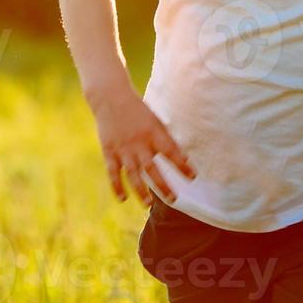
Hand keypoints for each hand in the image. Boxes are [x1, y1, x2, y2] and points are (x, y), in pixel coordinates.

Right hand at [90, 86, 194, 203]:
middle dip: (164, 185)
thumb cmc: (138, 110)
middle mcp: (139, 143)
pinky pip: (113, 172)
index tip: (193, 177)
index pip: (171, 152)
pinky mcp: (109, 151)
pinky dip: (117, 186)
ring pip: (133, 173)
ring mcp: (123, 149)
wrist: (111, 98)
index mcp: (153, 132)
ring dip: (141, 190)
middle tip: (174, 199)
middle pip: (152, 168)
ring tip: (148, 204)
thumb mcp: (155, 119)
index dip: (182, 165)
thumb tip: (183, 157)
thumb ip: (165, 138)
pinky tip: (122, 198)